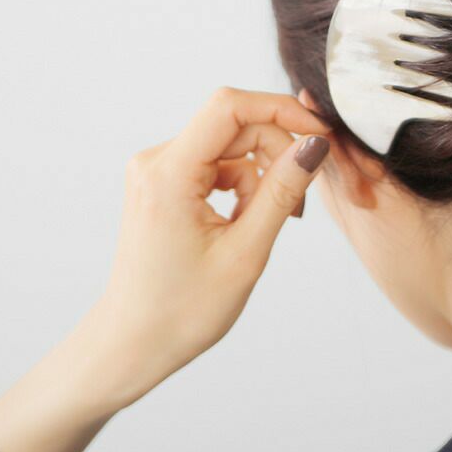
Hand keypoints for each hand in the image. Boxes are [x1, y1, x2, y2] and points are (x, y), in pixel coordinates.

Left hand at [101, 87, 331, 402]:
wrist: (132, 343)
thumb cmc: (182, 311)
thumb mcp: (245, 253)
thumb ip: (282, 192)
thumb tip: (315, 146)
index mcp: (168, 174)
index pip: (230, 107)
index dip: (281, 110)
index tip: (320, 134)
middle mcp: (156, 161)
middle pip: (234, 125)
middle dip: (276, 152)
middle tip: (300, 203)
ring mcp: (157, 171)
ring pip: (229, 146)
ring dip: (261, 173)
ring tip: (272, 222)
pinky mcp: (164, 182)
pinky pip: (216, 163)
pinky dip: (243, 184)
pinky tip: (248, 220)